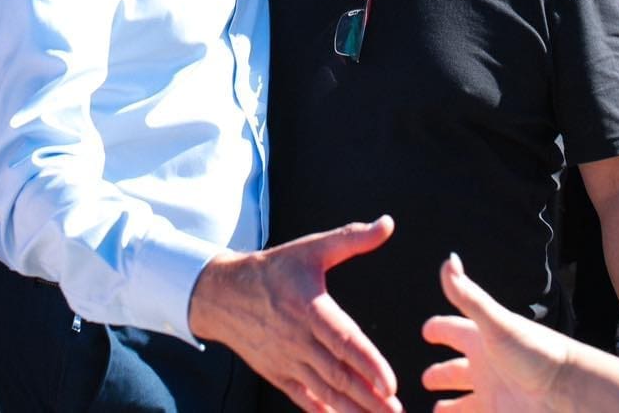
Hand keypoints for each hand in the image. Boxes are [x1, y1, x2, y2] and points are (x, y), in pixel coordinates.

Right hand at [190, 217, 400, 412]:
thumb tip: (387, 224)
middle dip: (369, 396)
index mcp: (310, 309)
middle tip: (396, 409)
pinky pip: (301, 397)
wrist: (222, 294)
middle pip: (338, 374)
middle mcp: (297, 339)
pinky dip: (321, 410)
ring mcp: (285, 360)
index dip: (369, 364)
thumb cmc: (274, 269)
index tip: (391, 384)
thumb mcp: (312, 248)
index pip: (345, 342)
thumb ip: (352, 238)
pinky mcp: (276, 372)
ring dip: (352, 408)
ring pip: (323, 391)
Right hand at [421, 254, 573, 411]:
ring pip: (464, 402)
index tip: (427, 330)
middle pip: (457, 370)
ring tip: (438, 410)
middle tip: (427, 378)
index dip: (440, 329)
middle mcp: (487, 366)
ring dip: (451, 406)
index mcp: (484, 339)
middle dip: (441, 374)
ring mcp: (493, 392)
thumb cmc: (535, 351)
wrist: (566, 389)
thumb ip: (469, 296)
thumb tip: (448, 260)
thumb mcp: (496, 323)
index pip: (455, 330)